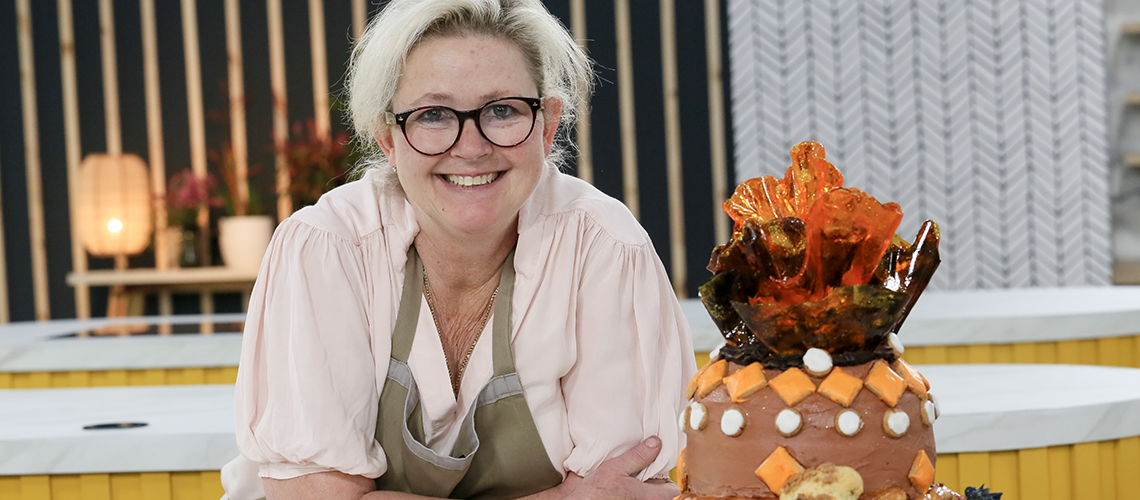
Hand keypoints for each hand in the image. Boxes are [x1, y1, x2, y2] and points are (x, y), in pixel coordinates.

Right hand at [558, 437, 677, 499]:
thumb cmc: (596, 493)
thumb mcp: (616, 468)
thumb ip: (638, 456)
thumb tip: (656, 443)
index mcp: (650, 496)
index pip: (673, 489)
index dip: (670, 477)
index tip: (663, 464)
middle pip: (661, 492)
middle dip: (656, 479)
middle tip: (647, 465)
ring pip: (648, 493)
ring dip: (643, 484)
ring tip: (633, 472)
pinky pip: (636, 495)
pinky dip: (632, 489)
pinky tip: (623, 482)